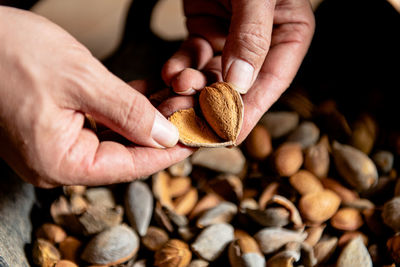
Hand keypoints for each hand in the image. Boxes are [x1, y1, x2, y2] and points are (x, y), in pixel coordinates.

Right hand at [0, 7, 191, 187]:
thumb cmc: (7, 52)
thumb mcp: (80, 80)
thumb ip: (128, 112)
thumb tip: (165, 136)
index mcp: (60, 163)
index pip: (131, 166)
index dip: (169, 152)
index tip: (197, 138)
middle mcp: (58, 162)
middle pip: (126, 154)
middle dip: (160, 132)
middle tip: (190, 112)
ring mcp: (56, 145)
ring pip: (116, 138)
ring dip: (145, 119)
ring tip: (175, 100)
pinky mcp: (56, 127)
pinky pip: (100, 125)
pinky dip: (126, 110)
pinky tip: (149, 95)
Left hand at [161, 0, 314, 142]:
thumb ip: (252, 36)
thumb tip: (241, 84)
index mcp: (289, 35)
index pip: (270, 83)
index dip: (248, 111)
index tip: (227, 134)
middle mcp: (263, 44)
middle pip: (238, 87)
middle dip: (210, 105)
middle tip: (187, 120)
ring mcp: (233, 41)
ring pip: (212, 77)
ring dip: (190, 89)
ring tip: (171, 94)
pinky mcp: (207, 33)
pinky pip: (193, 59)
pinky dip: (180, 68)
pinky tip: (168, 73)